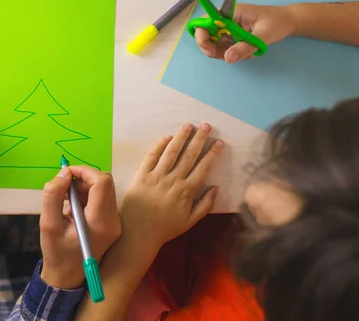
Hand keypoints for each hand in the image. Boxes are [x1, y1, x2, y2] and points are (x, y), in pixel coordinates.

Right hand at [40, 166, 120, 289]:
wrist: (67, 276)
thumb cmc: (57, 252)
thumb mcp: (47, 224)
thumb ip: (53, 195)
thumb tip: (64, 173)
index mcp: (99, 222)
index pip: (102, 183)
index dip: (84, 171)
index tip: (66, 173)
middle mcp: (113, 221)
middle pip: (106, 183)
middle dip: (84, 177)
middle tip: (64, 185)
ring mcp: (115, 222)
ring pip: (105, 189)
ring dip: (85, 186)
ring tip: (65, 198)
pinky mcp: (112, 223)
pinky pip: (103, 198)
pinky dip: (88, 195)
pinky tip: (72, 205)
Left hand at [121, 123, 223, 259]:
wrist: (138, 232)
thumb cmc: (165, 228)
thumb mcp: (190, 221)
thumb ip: (205, 204)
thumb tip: (217, 187)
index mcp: (187, 191)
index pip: (203, 167)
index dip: (212, 154)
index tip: (219, 142)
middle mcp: (173, 180)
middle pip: (189, 155)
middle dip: (199, 139)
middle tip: (206, 126)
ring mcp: (156, 176)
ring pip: (171, 152)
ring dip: (181, 137)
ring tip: (189, 125)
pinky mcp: (141, 175)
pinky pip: (152, 156)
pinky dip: (160, 145)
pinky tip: (168, 137)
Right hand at [195, 4, 296, 62]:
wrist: (289, 21)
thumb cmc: (278, 23)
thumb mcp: (263, 36)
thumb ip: (245, 47)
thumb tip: (227, 58)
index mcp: (230, 12)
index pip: (205, 21)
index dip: (202, 36)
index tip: (211, 49)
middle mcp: (226, 18)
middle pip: (206, 34)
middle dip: (212, 49)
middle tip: (228, 57)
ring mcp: (229, 26)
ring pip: (214, 42)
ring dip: (223, 53)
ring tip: (244, 55)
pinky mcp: (233, 33)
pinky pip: (224, 45)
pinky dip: (231, 52)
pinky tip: (246, 54)